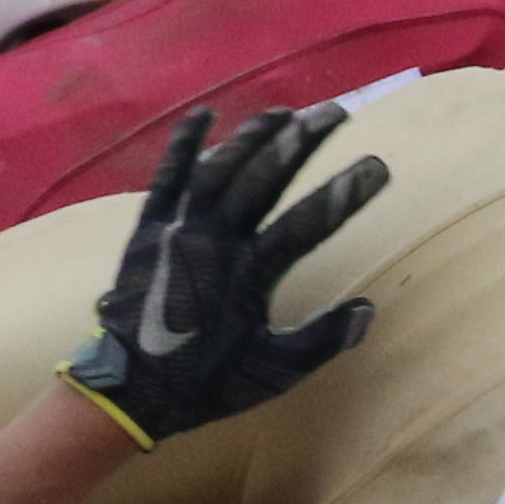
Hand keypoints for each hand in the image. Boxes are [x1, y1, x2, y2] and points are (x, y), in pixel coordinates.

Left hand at [60, 103, 386, 447]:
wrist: (126, 390)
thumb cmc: (202, 384)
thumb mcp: (273, 373)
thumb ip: (322, 341)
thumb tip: (369, 311)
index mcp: (248, 274)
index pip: (306, 224)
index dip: (344, 194)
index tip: (378, 167)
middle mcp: (213, 240)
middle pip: (263, 178)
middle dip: (301, 142)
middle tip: (336, 114)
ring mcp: (177, 228)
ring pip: (219, 168)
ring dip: (253, 136)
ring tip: (286, 113)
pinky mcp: (148, 228)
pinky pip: (167, 177)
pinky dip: (184, 145)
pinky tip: (203, 115)